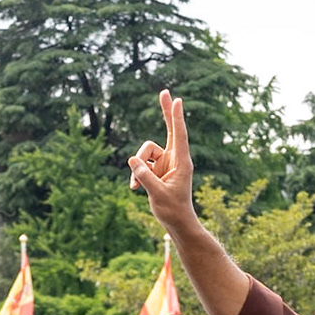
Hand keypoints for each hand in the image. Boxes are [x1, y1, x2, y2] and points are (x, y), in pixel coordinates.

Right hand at [128, 90, 196, 228]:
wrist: (176, 222)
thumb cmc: (172, 209)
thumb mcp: (157, 193)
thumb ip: (144, 176)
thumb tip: (132, 160)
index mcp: (181, 162)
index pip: (179, 135)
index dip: (176, 117)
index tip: (177, 100)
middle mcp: (174, 159)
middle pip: (168, 130)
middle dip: (165, 112)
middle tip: (164, 91)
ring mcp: (164, 163)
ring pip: (145, 152)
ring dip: (137, 166)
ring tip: (136, 185)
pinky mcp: (156, 170)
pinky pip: (140, 164)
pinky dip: (136, 175)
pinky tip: (135, 188)